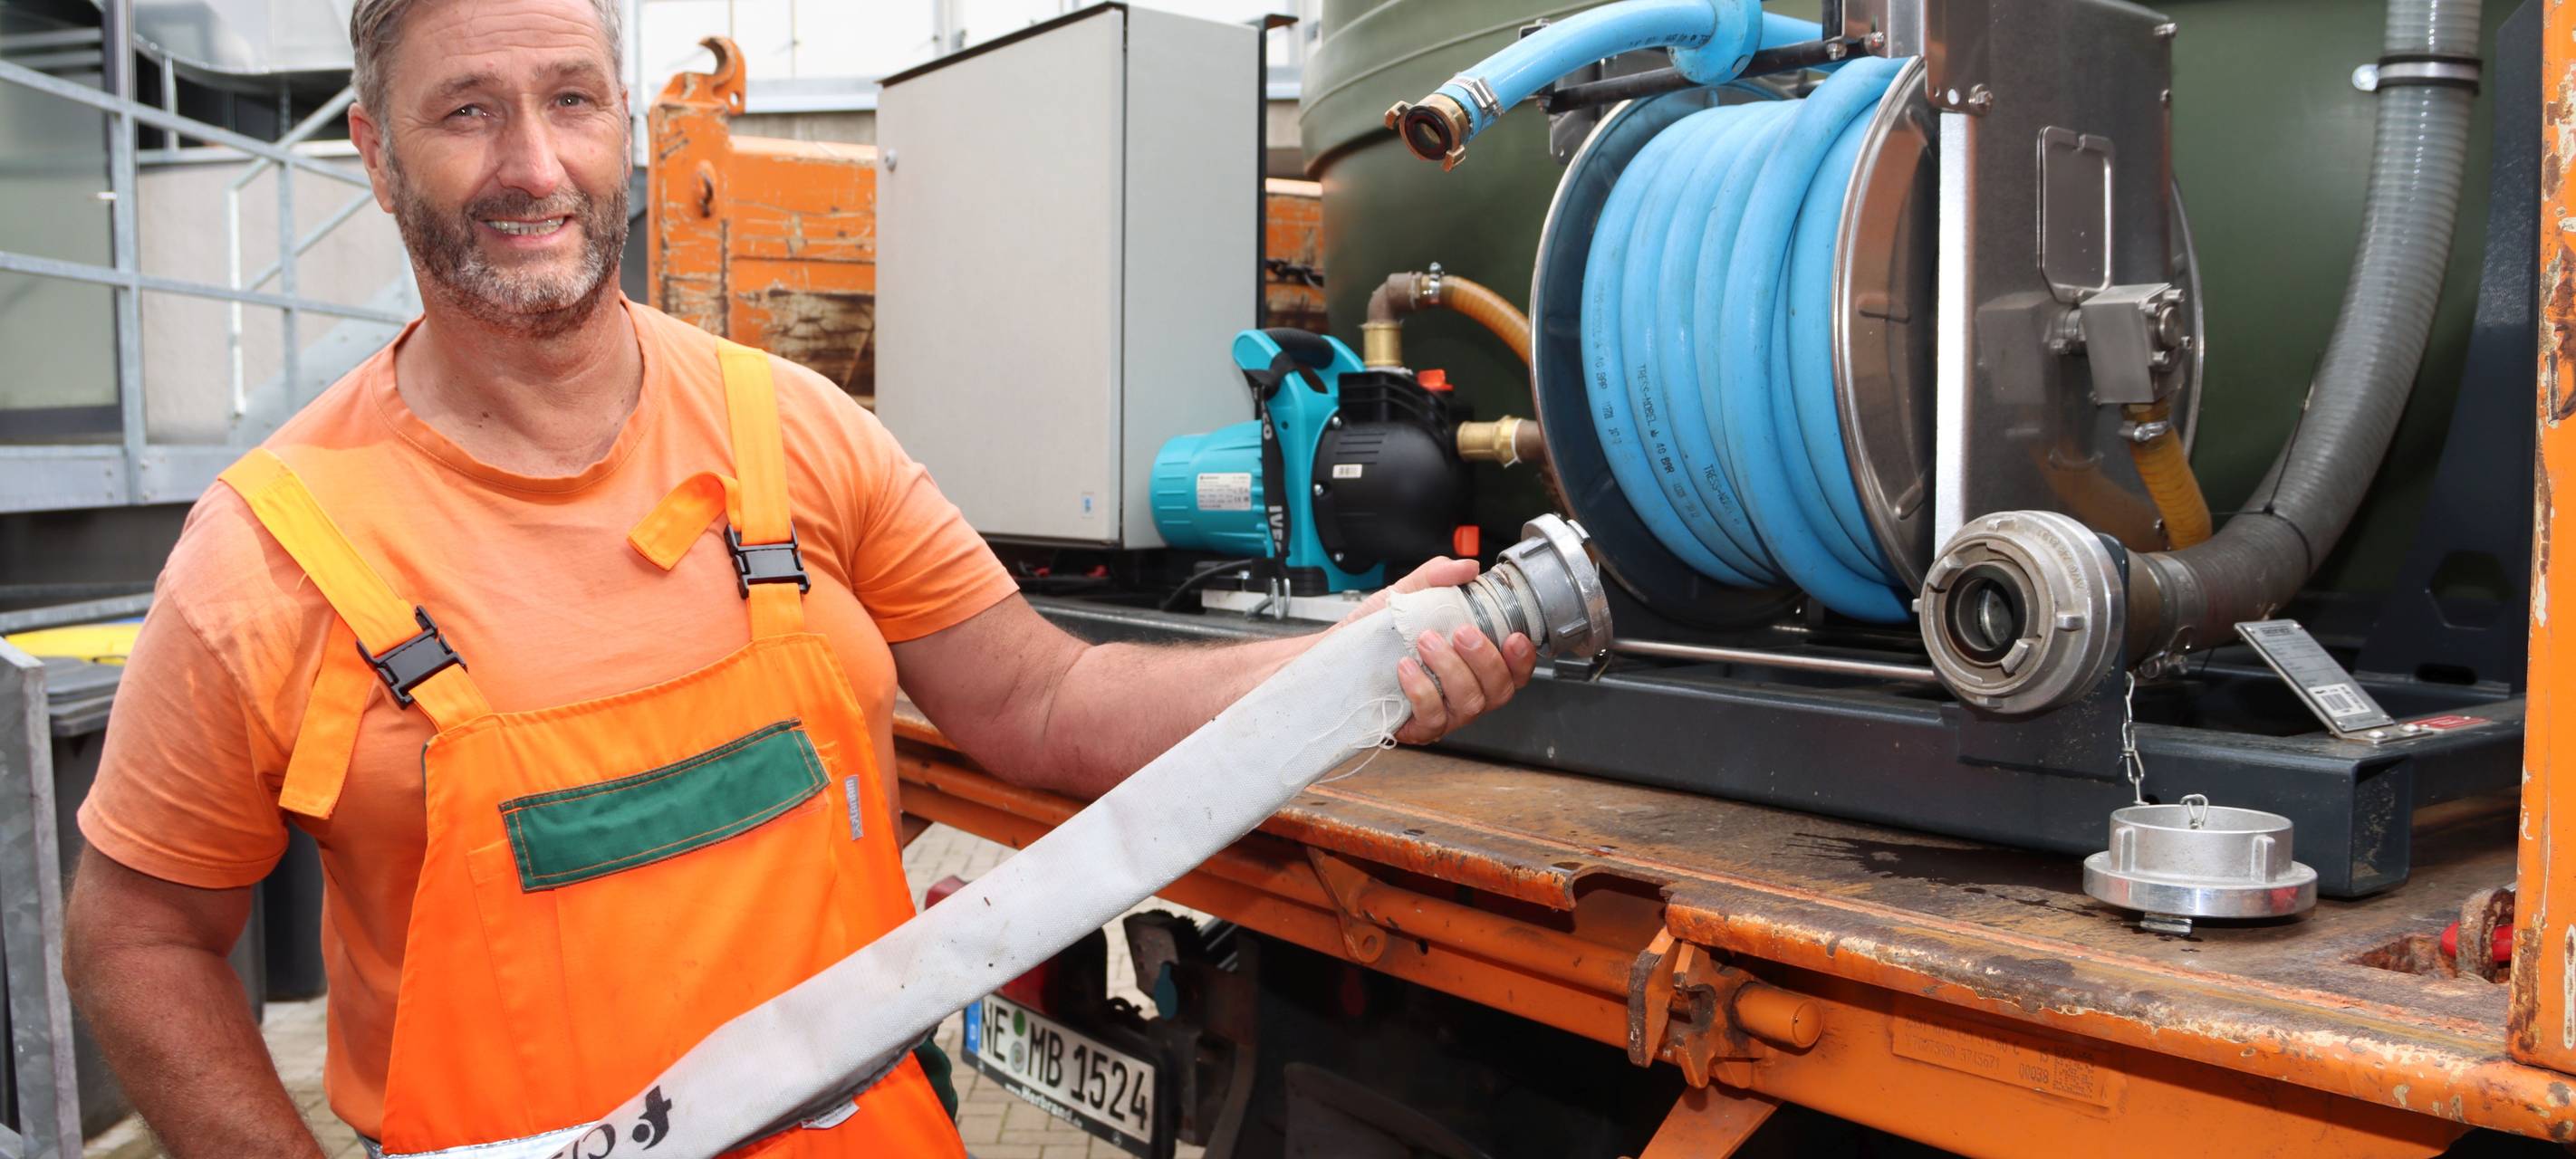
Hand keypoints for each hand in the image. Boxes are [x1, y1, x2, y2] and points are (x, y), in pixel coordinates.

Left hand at [1345, 557, 1537, 744]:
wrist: (1337, 659)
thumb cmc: (1377, 634)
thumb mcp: (1405, 596)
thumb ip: (1435, 577)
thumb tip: (1465, 568)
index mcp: (1473, 664)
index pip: (1514, 670)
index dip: (1523, 658)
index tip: (1513, 636)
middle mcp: (1466, 692)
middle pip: (1500, 689)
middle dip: (1485, 658)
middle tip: (1461, 632)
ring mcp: (1445, 714)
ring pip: (1470, 703)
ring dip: (1452, 669)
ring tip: (1426, 642)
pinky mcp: (1418, 728)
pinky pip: (1433, 717)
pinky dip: (1422, 691)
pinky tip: (1406, 668)